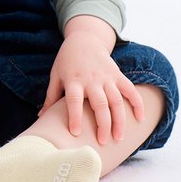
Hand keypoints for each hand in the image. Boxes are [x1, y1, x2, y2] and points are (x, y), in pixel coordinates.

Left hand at [39, 24, 144, 144]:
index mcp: (73, 81)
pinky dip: (137, 104)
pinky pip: (130, 90)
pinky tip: (140, 119)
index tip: (75, 132)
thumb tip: (40, 116)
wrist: (84, 40)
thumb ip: (51, 96)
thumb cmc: (66, 61)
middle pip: (99, 104)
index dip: (75, 116)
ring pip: (116, 100)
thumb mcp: (56, 76)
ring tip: (118, 138)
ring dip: (119, 120)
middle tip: (102, 142)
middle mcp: (91, 80)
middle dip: (102, 124)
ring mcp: (106, 77)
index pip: (74, 100)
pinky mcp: (117, 75)